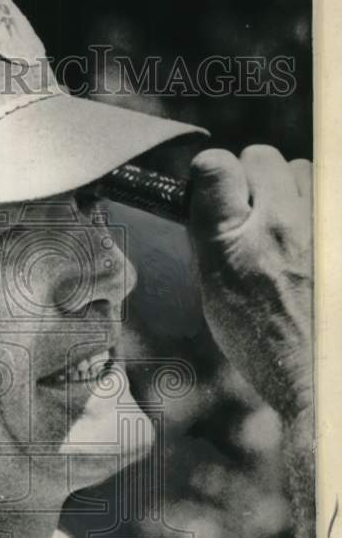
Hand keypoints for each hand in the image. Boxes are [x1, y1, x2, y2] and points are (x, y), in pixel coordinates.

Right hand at [188, 145, 311, 421]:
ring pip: (307, 173)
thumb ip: (209, 228)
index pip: (218, 166)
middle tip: (257, 228)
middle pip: (267, 160)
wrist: (322, 377)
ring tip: (295, 242)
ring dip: (298, 196)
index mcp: (240, 239)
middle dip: (259, 185)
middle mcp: (287, 222)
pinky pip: (327, 198)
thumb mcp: (216, 288)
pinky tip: (315, 252)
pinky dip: (320, 216)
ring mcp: (325, 225)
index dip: (214, 180)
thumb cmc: (267, 341)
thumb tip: (208, 182)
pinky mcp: (337, 237)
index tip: (215, 202)